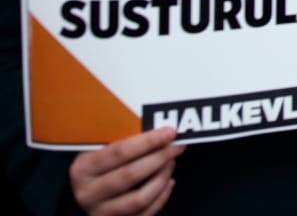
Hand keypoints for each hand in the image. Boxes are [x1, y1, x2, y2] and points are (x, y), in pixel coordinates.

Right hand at [69, 127, 183, 215]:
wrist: (88, 193)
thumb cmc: (100, 164)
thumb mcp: (100, 149)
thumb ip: (122, 138)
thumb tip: (158, 126)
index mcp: (83, 169)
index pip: (118, 152)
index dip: (147, 141)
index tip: (169, 132)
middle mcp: (88, 193)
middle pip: (130, 175)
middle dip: (159, 157)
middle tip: (177, 146)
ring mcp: (100, 212)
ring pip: (139, 198)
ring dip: (161, 177)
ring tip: (171, 162)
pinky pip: (144, 213)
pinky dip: (161, 197)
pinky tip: (169, 182)